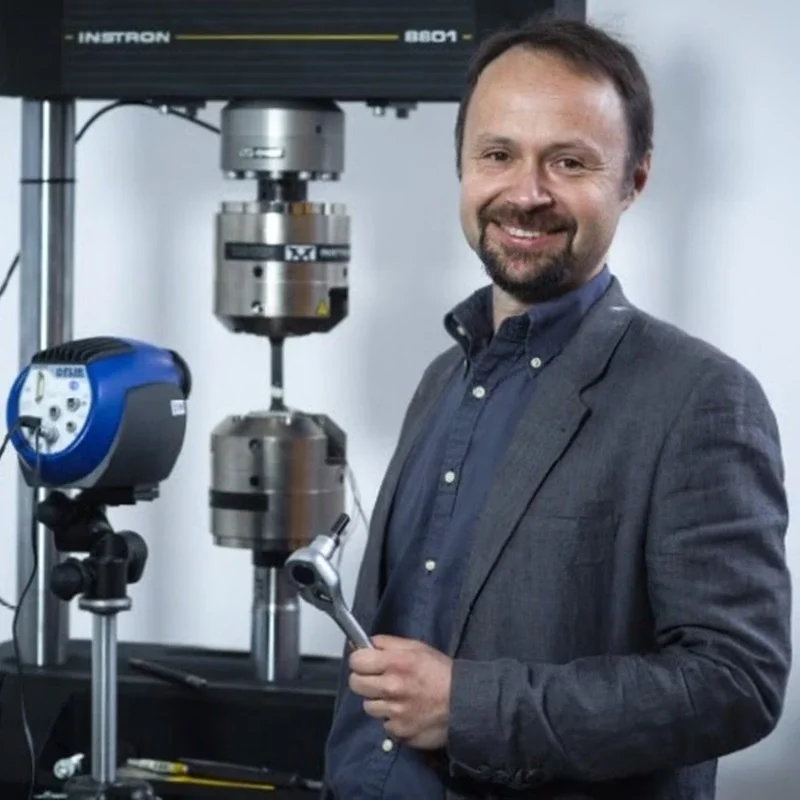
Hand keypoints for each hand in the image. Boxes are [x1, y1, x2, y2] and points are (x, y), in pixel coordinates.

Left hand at [348, 635, 451, 749]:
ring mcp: (394, 712)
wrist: (465, 703)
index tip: (365, 663)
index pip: (356, 661)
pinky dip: (392, 719)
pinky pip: (385, 724)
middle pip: (356, 684)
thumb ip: (389, 643)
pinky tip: (406, 712)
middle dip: (364, 680)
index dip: (360, 661)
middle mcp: (392, 687)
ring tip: (397, 698)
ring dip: (379, 702)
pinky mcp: (399, 731)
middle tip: (378, 680)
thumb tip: (366, 644)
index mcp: (396, 662)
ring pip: (368, 706)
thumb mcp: (417, 647)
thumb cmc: (442, 672)